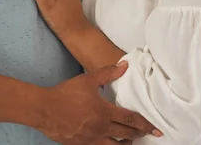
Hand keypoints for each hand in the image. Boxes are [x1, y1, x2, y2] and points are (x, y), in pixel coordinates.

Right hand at [40, 61, 160, 143]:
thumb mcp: (88, 80)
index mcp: (104, 112)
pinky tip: (110, 144)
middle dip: (140, 135)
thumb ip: (108, 73)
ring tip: (131, 141)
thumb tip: (124, 65)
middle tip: (150, 135)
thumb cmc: (66, 93)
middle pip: (127, 135)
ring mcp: (91, 139)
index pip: (131, 120)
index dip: (146, 125)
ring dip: (126, 144)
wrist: (44, 109)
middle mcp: (101, 128)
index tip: (156, 129)